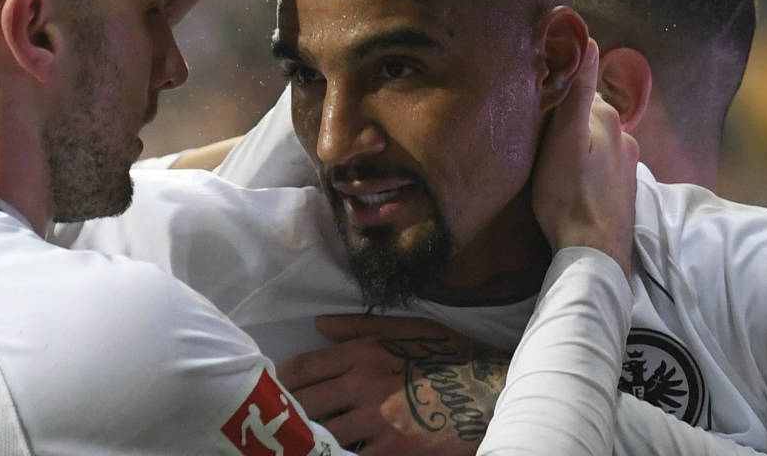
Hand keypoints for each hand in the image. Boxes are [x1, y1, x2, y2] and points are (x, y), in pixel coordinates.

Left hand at [277, 314, 508, 455]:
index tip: (271, 390)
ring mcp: (378, 420)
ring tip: (296, 442)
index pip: (304, 367)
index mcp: (364, 351)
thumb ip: (359, 326)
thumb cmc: (453, 357)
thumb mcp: (409, 329)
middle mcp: (364, 383)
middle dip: (284, 416)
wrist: (495, 391)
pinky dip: (339, 454)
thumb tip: (318, 324)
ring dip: (307, 440)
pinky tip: (332, 452)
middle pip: (304, 404)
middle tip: (275, 423)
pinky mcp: (395, 450)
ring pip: (323, 435)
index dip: (280, 381)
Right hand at [532, 39, 638, 276]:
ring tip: (552, 158)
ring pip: (595, 137)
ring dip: (577, 141)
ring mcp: (628, 160)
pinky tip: (571, 177)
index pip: (579, 88)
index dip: (556, 92)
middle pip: (588, 113)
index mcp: (607, 118)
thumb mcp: (561, 140)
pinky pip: (601, 159)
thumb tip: (589, 43)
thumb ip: (577, 93)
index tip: (535, 103)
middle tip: (537, 134)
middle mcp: (624, 134)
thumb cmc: (566, 196)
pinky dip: (586, 161)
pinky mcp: (625, 183)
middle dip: (567, 118)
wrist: (594, 250)